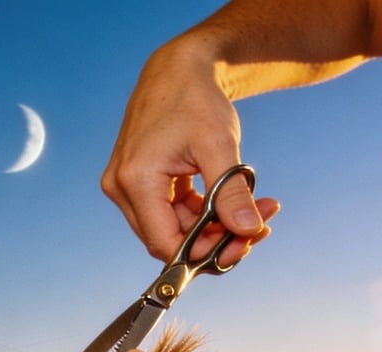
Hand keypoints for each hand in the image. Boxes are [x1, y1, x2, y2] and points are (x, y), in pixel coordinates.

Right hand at [101, 33, 279, 263]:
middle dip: (216, 240)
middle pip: (168, 240)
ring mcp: (126, 186)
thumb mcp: (219, 146)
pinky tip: (232, 200)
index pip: (165, 243)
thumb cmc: (195, 99)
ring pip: (173, 229)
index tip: (245, 243)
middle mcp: (122, 188)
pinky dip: (203, 213)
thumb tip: (248, 231)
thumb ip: (231, 192)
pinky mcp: (138, 183)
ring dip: (214, 226)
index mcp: (135, 180)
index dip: (204, 254)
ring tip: (257, 206)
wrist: (178, 69)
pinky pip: (171, 213)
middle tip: (259, 227)